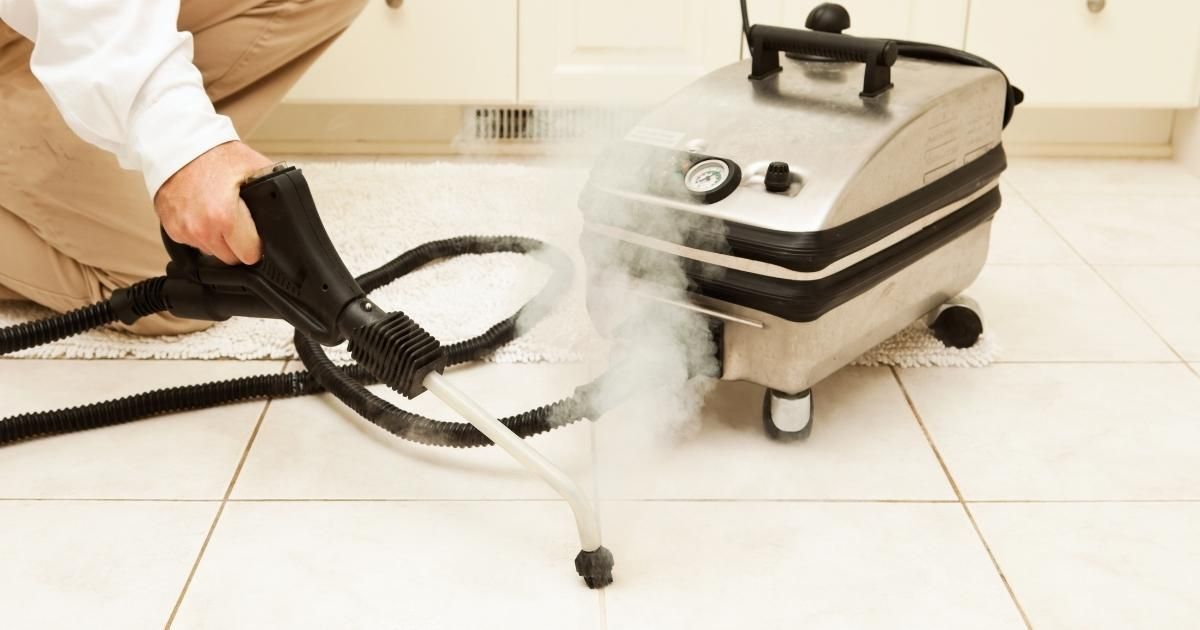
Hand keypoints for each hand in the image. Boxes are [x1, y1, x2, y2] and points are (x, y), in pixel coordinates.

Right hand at [155, 140, 272, 265]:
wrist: (179, 145)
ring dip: (218, 240)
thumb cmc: (215, 154)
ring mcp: (183, 231)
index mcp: (224, 217)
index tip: (256, 234)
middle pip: (231, 258)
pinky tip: (204, 213)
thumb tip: (288, 211)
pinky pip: (193, 243)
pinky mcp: (171, 230)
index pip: (250, 255)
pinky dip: (201, 233)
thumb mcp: (255, 168)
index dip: (257, 244)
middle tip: (239, 222)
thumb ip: (274, 193)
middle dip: (238, 244)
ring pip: (211, 252)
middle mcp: (201, 229)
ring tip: (220, 213)